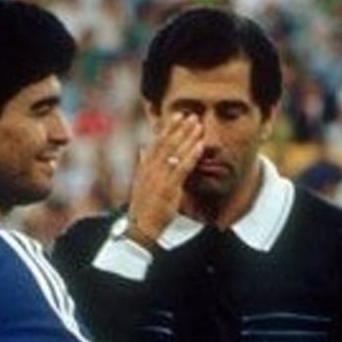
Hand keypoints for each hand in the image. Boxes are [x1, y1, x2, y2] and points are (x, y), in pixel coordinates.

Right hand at [128, 113, 204, 243]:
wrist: (141, 226)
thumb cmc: (144, 206)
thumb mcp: (141, 182)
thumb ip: (144, 164)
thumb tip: (143, 149)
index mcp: (145, 167)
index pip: (157, 142)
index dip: (168, 128)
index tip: (178, 116)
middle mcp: (151, 169)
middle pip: (166, 143)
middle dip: (179, 128)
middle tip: (191, 115)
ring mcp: (159, 177)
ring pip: (175, 152)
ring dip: (187, 137)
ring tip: (198, 125)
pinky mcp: (168, 187)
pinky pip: (182, 168)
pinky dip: (191, 155)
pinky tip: (200, 145)